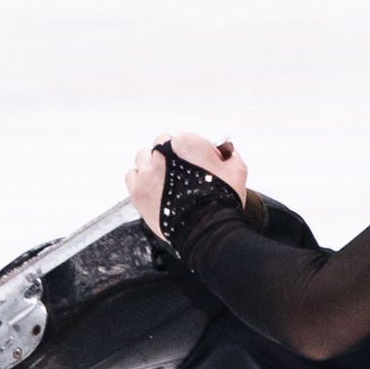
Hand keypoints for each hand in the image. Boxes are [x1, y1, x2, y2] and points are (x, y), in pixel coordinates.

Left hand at [125, 131, 249, 240]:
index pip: (185, 139)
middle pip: (162, 144)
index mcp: (185, 142)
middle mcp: (162, 153)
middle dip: (172, 155)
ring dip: (153, 164)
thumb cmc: (222, 199)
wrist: (207, 229)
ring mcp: (147, 173)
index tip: (201, 165)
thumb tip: (226, 152)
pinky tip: (154, 188)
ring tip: (166, 179)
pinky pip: (132, 176)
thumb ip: (230, 155)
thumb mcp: (237, 170)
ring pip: (144, 157)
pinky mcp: (137, 191)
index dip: (195, 153)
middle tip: (182, 171)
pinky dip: (141, 179)